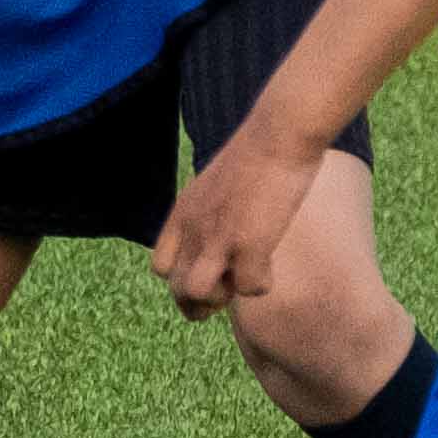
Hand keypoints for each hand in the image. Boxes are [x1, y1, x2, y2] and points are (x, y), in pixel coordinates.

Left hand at [146, 124, 325, 321]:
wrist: (278, 135)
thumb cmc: (256, 155)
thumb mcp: (213, 185)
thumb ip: (207, 212)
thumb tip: (220, 232)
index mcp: (183, 213)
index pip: (160, 266)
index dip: (181, 279)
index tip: (206, 274)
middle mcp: (194, 228)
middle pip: (177, 288)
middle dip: (202, 301)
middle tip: (228, 288)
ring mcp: (219, 238)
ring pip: (199, 294)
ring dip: (223, 296)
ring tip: (243, 278)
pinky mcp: (249, 244)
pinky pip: (248, 289)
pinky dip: (261, 285)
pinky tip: (270, 267)